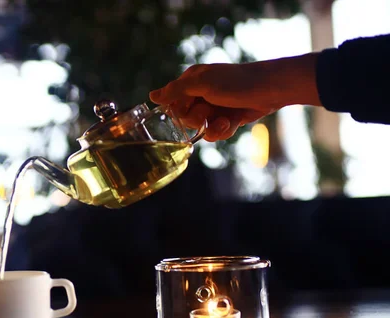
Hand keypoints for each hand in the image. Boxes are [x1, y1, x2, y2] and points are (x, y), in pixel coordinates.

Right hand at [149, 54, 320, 140]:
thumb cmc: (236, 82)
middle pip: (185, 119)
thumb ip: (176, 90)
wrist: (269, 90)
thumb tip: (152, 96)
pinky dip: (223, 130)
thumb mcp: (202, 83)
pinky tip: (232, 123)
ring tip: (225, 120)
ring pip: (201, 129)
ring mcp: (214, 107)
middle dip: (198, 120)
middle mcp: (201, 94)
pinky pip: (215, 132)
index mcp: (192, 81)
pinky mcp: (226, 118)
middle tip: (208, 113)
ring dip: (212, 128)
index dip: (179, 111)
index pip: (172, 103)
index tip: (190, 109)